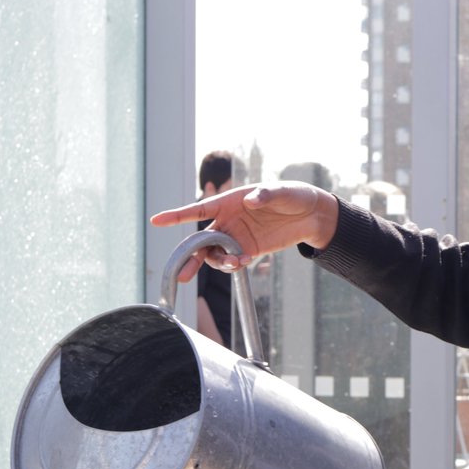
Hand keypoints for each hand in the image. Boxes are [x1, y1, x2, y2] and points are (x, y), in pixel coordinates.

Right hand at [150, 182, 339, 282]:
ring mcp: (238, 237)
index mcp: (230, 202)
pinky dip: (233, 265)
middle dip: (189, 257)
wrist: (312, 215)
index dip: (177, 216)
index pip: (198, 210)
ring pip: (215, 254)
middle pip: (201, 240)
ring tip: (235, 263)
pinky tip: (244, 262)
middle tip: (183, 276)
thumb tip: (252, 201)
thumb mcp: (283, 192)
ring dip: (217, 262)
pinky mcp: (250, 250)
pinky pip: (233, 261)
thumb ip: (267, 195)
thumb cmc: (294, 196)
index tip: (156, 221)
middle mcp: (228, 220)